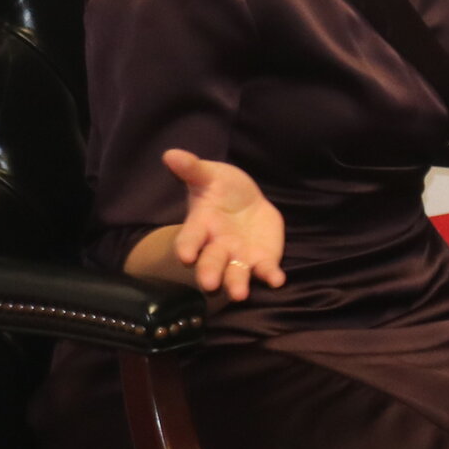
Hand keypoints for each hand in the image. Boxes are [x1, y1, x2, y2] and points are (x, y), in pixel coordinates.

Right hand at [165, 150, 283, 301]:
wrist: (246, 202)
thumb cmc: (222, 188)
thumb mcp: (210, 174)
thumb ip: (193, 168)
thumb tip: (170, 154)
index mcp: (201, 225)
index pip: (190, 238)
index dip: (186, 246)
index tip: (185, 256)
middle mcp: (216, 246)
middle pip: (210, 262)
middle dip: (209, 273)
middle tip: (210, 284)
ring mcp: (238, 256)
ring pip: (235, 274)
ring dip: (237, 284)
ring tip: (240, 294)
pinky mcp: (260, 260)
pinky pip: (264, 270)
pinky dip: (269, 276)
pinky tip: (277, 280)